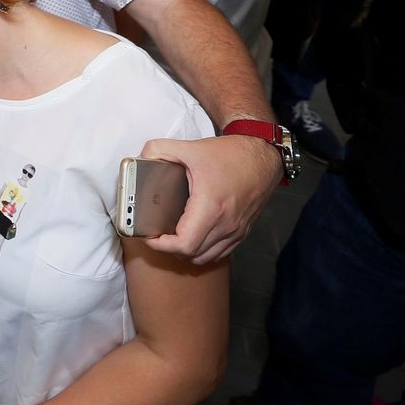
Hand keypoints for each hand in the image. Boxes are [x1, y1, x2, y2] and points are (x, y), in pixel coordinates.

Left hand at [139, 134, 280, 263]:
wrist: (263, 156)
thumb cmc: (231, 154)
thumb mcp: (190, 147)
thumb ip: (159, 149)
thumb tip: (141, 157)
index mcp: (211, 206)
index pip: (185, 244)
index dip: (162, 245)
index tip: (150, 235)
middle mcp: (226, 224)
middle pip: (193, 255)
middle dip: (170, 249)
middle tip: (157, 235)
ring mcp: (236, 230)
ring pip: (206, 257)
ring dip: (187, 253)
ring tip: (172, 237)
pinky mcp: (242, 231)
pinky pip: (220, 252)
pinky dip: (203, 250)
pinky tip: (192, 236)